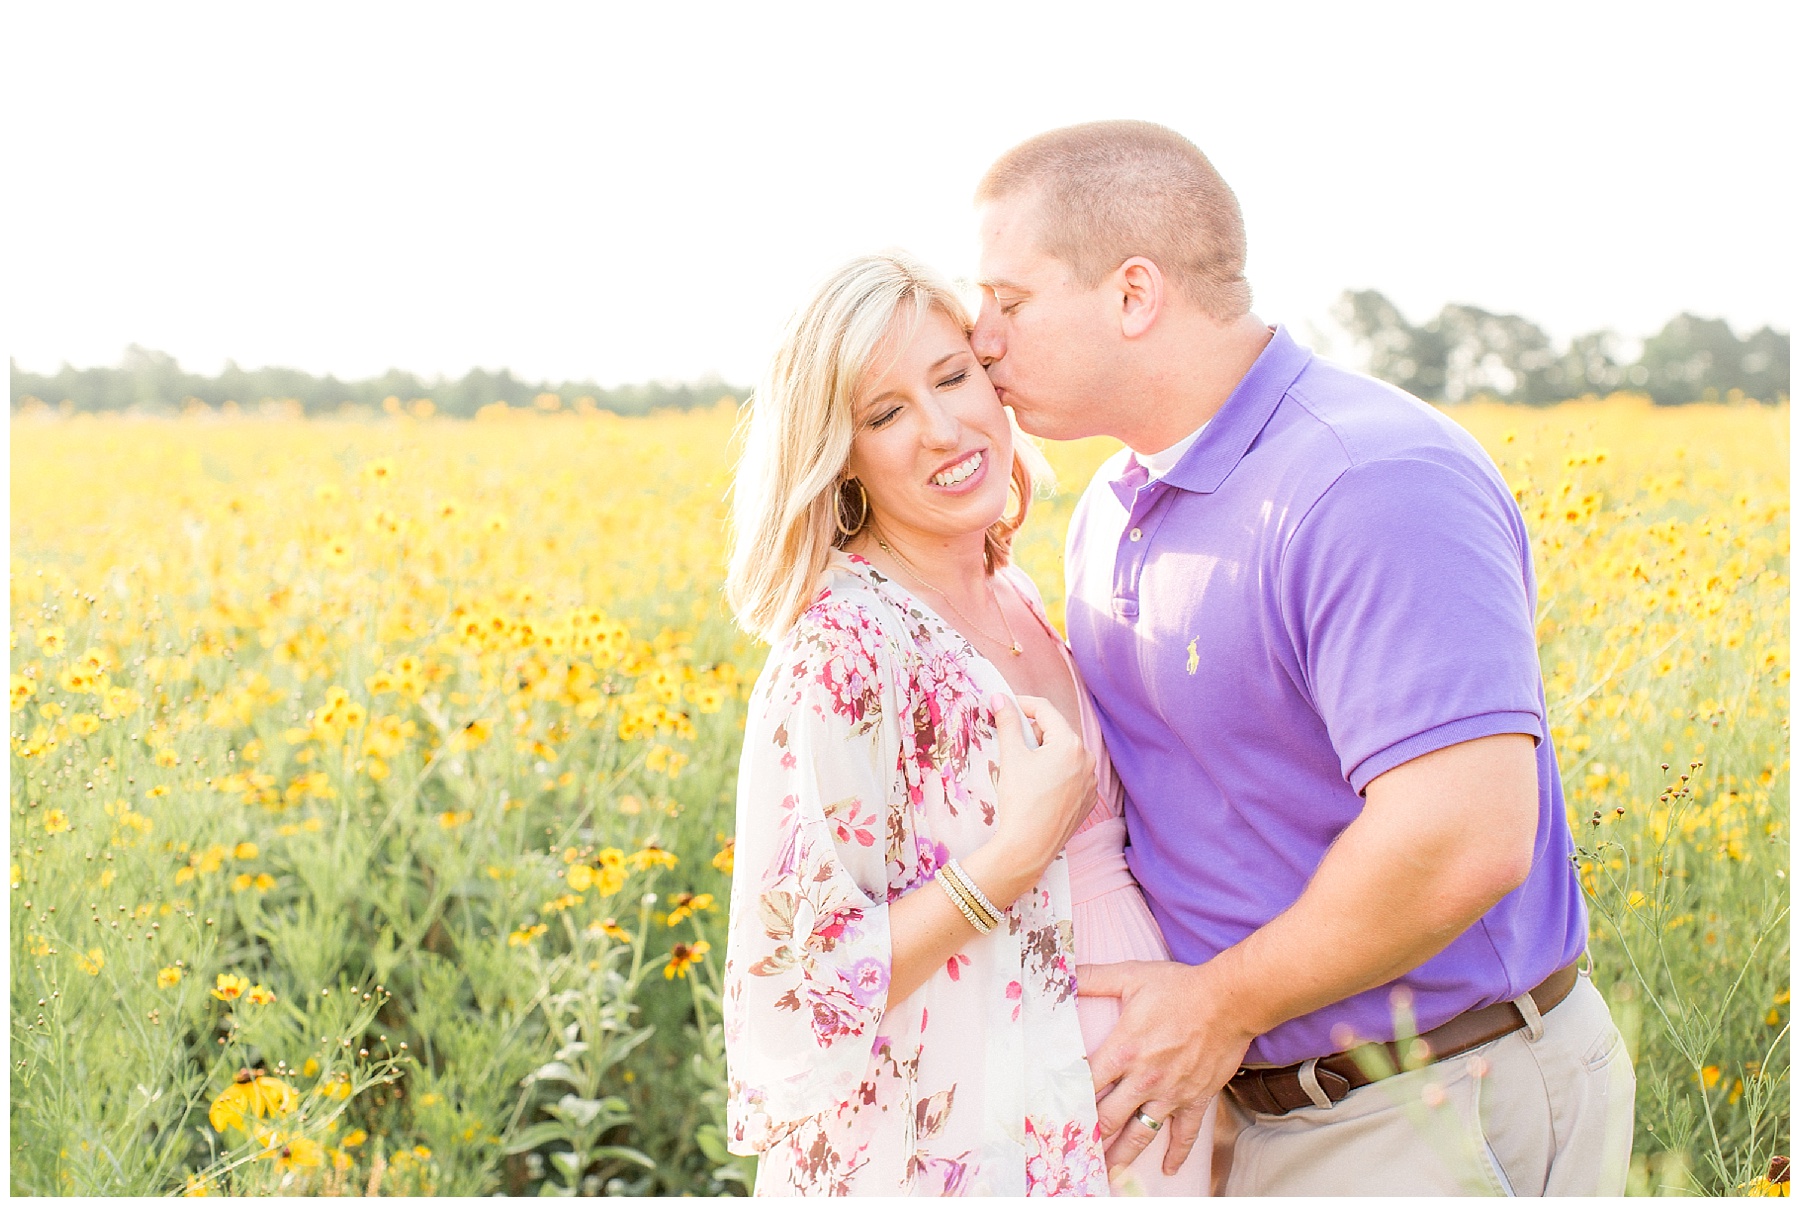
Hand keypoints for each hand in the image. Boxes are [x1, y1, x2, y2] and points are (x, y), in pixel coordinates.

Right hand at [972, 693, 1093, 907]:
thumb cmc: (1020, 800)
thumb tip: (999, 698)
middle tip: (1010, 743)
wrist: (1029, 846)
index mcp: (1070, 743)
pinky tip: (1038, 787)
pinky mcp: (1087, 799)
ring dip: (1044, 752)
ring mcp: (1090, 781)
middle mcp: (1087, 759)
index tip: (1003, 706)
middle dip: (1033, 732)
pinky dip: (1055, 773)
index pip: (1044, 710)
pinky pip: (1071, 775)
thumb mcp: (1011, 756)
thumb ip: (1007, 722)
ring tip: (1023, 768)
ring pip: (1064, 754)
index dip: (1021, 704)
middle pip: (1056, 731)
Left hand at [1079, 959, 1255, 1177]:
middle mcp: (1143, 1079)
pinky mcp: (1196, 1100)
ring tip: (1107, 1173)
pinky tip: (1168, 1169)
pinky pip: (1184, 1134)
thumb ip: (1094, 978)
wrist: (1229, 1001)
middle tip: (1075, 1152)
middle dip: (1090, 1137)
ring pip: (1141, 1134)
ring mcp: (1171, 1093)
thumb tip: (1063, 974)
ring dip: (1122, 1155)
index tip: (1056, 1114)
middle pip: (1108, 1118)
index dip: (1070, 1099)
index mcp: (1123, 1050)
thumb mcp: (1131, 976)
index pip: (1087, 1084)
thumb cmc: (1180, 987)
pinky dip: (1176, 1154)